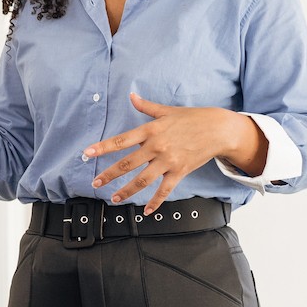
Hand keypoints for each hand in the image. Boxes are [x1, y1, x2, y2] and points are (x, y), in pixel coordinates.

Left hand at [83, 93, 262, 212]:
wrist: (219, 129)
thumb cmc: (193, 118)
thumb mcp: (167, 110)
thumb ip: (146, 106)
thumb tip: (131, 95)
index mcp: (151, 130)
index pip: (121, 140)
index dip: (103, 147)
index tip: (87, 153)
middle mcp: (157, 146)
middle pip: (127, 164)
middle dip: (109, 175)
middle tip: (95, 183)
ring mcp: (168, 161)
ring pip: (143, 180)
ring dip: (127, 191)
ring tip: (114, 199)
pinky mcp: (180, 171)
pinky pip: (165, 190)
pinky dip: (155, 202)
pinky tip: (146, 211)